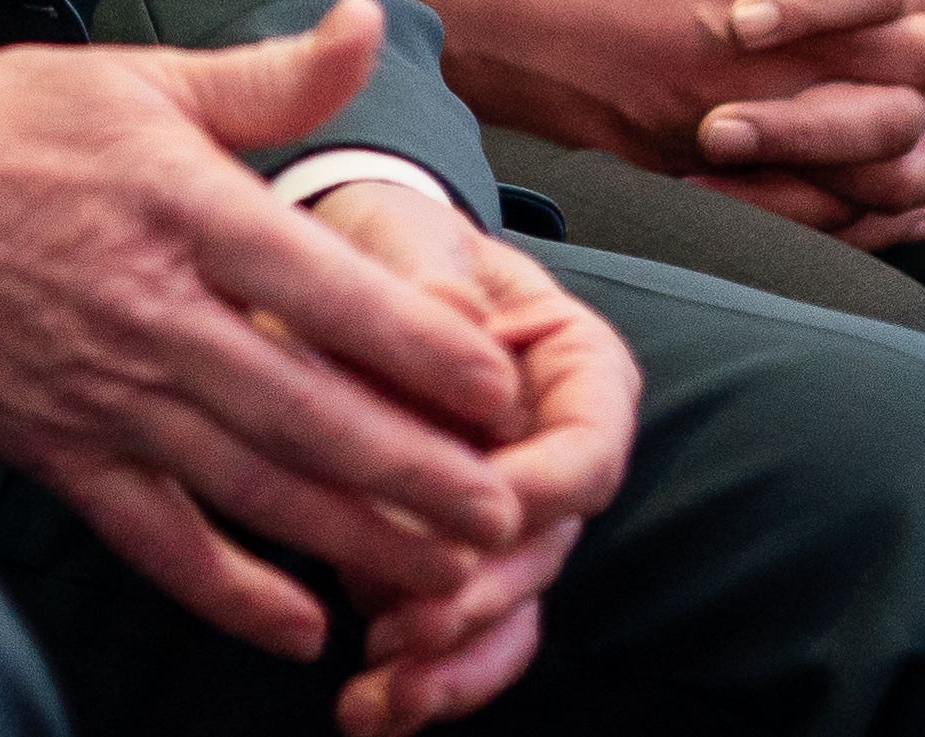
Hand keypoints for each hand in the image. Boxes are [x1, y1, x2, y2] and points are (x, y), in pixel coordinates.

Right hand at [0, 0, 533, 663]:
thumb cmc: (8, 127)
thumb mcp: (143, 79)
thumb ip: (269, 76)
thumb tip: (362, 19)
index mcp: (183, 210)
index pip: (324, 289)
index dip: (420, 345)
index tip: (499, 387)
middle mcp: (153, 313)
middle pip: (304, 410)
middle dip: (414, 473)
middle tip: (505, 516)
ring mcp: (105, 394)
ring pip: (249, 486)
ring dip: (353, 539)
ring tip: (445, 577)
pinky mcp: (61, 452)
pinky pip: (156, 540)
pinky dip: (230, 592)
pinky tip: (302, 630)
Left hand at [298, 185, 635, 736]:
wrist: (337, 271)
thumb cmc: (386, 243)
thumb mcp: (401, 235)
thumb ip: (425, 274)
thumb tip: (455, 318)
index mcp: (575, 369)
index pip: (586, 447)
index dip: (539, 493)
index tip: (478, 520)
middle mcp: (555, 455)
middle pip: (547, 547)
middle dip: (482, 598)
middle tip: (412, 630)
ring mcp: (507, 517)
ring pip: (508, 611)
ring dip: (452, 665)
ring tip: (383, 698)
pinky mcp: (450, 561)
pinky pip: (459, 634)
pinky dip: (423, 679)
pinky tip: (367, 713)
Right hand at [415, 0, 924, 243]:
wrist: (482, 6)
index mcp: (752, 3)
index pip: (881, 30)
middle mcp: (738, 76)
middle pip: (876, 109)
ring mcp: (705, 132)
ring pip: (837, 176)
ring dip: (902, 173)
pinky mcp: (673, 170)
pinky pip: (779, 212)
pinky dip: (839, 214)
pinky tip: (871, 206)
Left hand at [643, 0, 924, 241]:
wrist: (917, 5)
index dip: (813, 5)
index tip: (738, 20)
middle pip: (894, 107)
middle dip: (804, 123)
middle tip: (710, 127)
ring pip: (901, 176)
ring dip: (811, 187)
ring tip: (709, 181)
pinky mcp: (920, 176)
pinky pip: (891, 220)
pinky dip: (830, 228)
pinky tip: (752, 222)